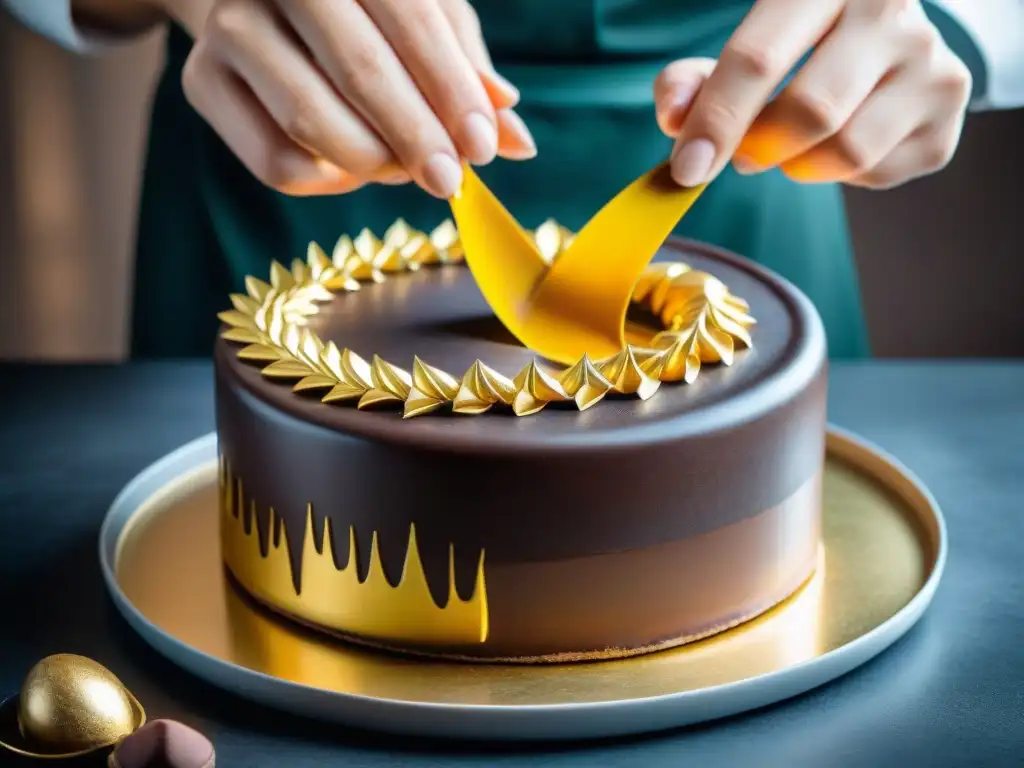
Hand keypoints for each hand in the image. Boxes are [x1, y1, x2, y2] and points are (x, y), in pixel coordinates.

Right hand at [173, 0, 535, 197]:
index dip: (450, 88)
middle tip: (450, 181)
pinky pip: (275, 160)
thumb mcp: (425, 23)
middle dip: (415, 136)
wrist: (265, 4)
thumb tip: (519, 138)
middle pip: (359, 69)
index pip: (410, 17)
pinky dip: (327, 180)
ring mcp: (230, 26)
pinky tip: (350, 168)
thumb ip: (468, 74)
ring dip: (373, 162)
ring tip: (403, 170)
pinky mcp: (202, 81)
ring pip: (310, 120)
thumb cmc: (367, 15)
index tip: (484, 146)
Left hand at [654, 0, 972, 189]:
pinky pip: (878, 172)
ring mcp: (932, 58)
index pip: (758, 59)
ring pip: (847, 152)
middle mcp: (891, 10)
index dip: (716, 121)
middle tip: (747, 152)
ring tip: (795, 143)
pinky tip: (843, 137)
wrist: (880, 35)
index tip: (687, 169)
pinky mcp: (949, 108)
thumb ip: (693, 81)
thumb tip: (674, 116)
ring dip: (802, 165)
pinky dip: (844, 175)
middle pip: (810, 113)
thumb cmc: (795, 43)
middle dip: (763, 147)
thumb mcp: (742, 46)